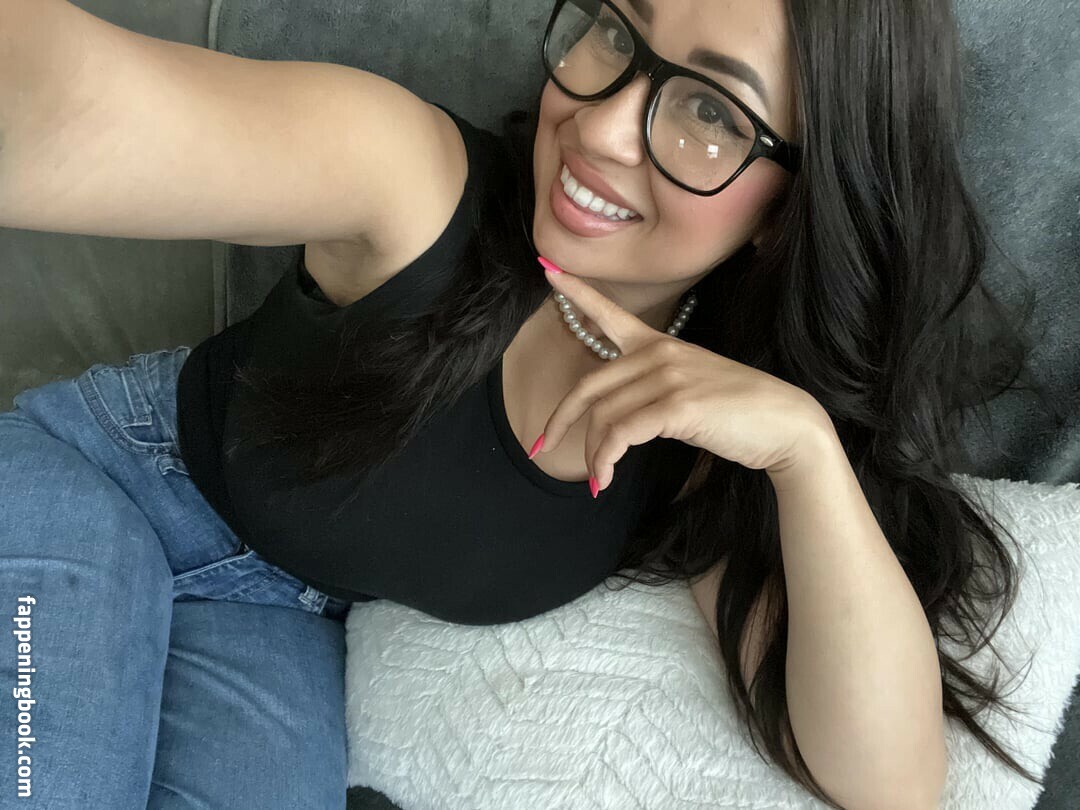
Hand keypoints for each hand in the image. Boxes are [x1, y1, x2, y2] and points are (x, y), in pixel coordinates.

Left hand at [535, 257, 831, 494]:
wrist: (786, 425)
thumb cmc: (738, 413)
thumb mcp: (690, 389)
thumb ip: (651, 392)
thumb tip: (615, 424)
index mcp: (660, 346)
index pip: (610, 314)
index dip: (577, 293)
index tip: (547, 270)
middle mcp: (660, 355)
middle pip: (589, 387)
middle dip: (560, 420)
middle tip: (541, 447)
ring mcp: (669, 378)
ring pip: (603, 417)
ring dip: (593, 456)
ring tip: (597, 481)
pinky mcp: (677, 407)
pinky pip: (621, 435)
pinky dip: (605, 461)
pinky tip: (604, 480)